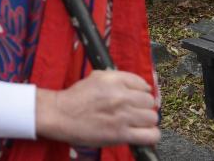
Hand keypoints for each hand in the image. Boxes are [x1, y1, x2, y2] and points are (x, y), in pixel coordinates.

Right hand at [35, 69, 159, 147]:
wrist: (61, 115)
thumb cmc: (77, 97)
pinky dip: (150, 135)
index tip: (136, 98)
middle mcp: (120, 96)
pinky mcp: (121, 134)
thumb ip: (118, 79)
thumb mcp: (96, 78)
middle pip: (149, 101)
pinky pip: (151, 135)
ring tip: (136, 123)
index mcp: (114, 80)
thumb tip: (142, 86)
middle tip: (134, 111)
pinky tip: (141, 134)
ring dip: (146, 121)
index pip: (142, 84)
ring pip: (152, 117)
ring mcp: (122, 115)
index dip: (140, 92)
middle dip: (143, 106)